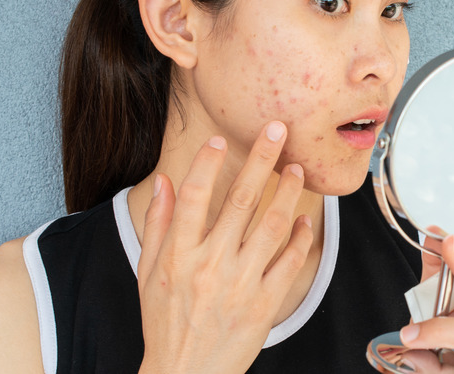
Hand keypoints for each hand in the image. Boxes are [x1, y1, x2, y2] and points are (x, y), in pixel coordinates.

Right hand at [136, 122, 313, 373]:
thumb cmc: (165, 322)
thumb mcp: (149, 274)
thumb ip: (159, 225)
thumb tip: (165, 182)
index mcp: (179, 255)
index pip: (195, 197)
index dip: (207, 163)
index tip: (220, 140)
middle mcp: (210, 265)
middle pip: (241, 201)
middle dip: (261, 159)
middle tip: (277, 130)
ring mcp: (240, 284)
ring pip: (272, 226)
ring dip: (288, 193)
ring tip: (296, 170)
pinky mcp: (265, 304)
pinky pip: (289, 263)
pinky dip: (299, 238)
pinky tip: (304, 220)